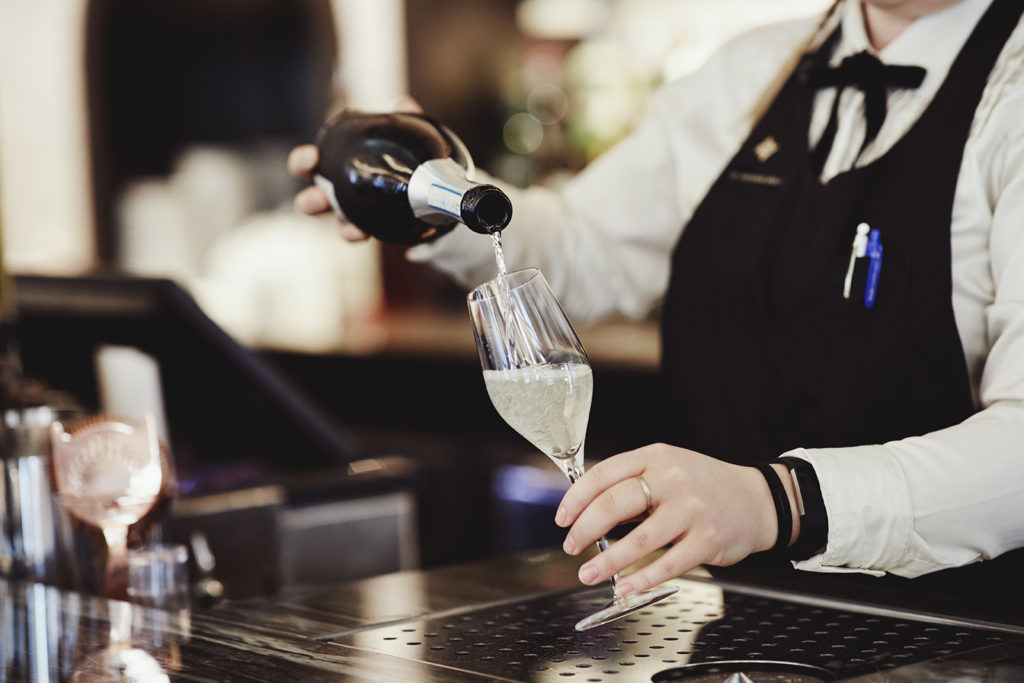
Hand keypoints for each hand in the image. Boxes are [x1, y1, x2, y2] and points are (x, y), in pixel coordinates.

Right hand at [288, 97, 424, 242]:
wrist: (435, 188)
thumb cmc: (408, 158)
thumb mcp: (407, 135)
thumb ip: (404, 119)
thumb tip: (402, 104)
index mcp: (339, 165)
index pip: (311, 164)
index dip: (302, 161)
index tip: (311, 157)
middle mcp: (341, 193)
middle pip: (313, 201)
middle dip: (310, 201)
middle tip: (319, 197)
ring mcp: (356, 214)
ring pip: (337, 224)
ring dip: (340, 225)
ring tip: (348, 224)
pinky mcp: (374, 229)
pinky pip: (361, 235)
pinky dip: (359, 233)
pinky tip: (366, 233)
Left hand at [555, 443, 788, 595]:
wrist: (758, 500)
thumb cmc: (704, 485)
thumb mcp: (667, 467)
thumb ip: (631, 482)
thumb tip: (586, 509)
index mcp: (656, 456)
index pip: (604, 473)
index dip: (576, 498)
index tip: (561, 518)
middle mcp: (673, 479)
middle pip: (616, 503)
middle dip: (585, 528)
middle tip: (570, 546)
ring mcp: (692, 510)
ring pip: (639, 539)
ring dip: (607, 561)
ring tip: (587, 573)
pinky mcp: (707, 541)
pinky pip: (668, 564)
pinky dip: (642, 579)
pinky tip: (624, 587)